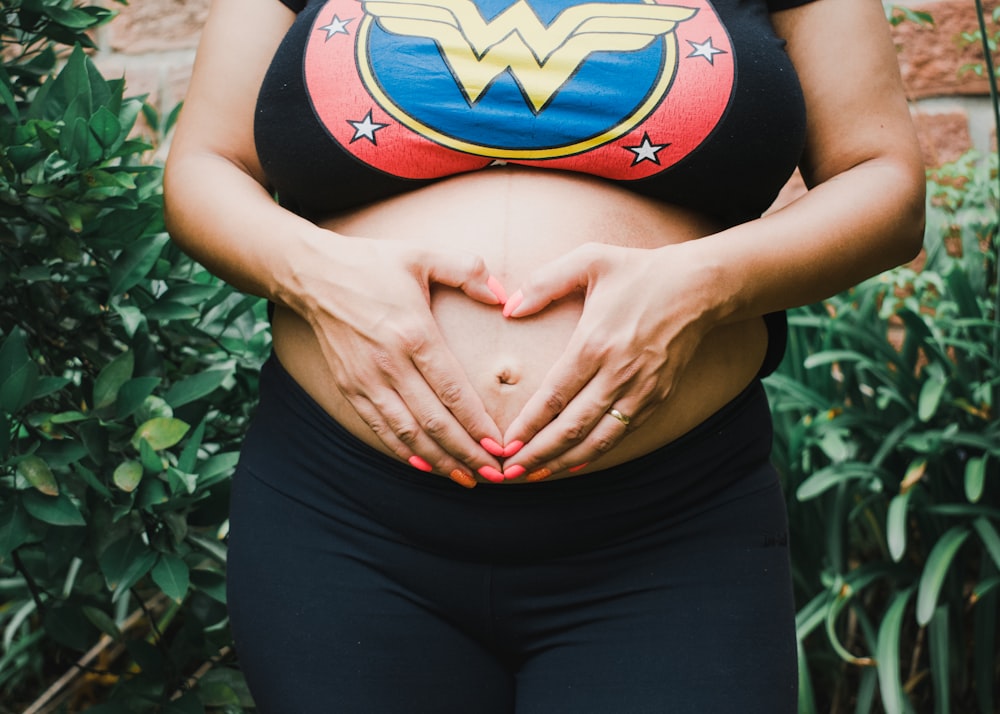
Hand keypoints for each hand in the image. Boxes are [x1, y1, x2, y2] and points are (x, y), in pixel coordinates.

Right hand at [293, 233, 506, 485]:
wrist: (311, 275)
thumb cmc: (373, 264)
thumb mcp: (423, 255)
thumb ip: (469, 270)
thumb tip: (505, 295)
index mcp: (413, 333)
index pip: (453, 391)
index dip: (478, 425)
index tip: (500, 446)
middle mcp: (389, 363)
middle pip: (433, 422)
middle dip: (466, 454)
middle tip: (494, 474)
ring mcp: (366, 380)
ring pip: (407, 434)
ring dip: (439, 461)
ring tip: (467, 478)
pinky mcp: (349, 388)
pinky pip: (381, 428)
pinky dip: (405, 452)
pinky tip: (427, 466)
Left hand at [499, 241, 718, 477]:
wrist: (700, 286)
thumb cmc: (639, 271)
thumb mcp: (590, 259)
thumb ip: (545, 282)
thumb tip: (510, 309)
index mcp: (595, 343)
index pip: (553, 397)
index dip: (527, 426)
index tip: (504, 444)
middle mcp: (618, 373)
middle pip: (571, 427)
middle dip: (537, 455)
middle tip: (508, 472)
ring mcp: (640, 390)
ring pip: (597, 439)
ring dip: (563, 462)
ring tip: (534, 476)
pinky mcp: (657, 397)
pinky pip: (621, 434)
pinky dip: (595, 453)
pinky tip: (573, 462)